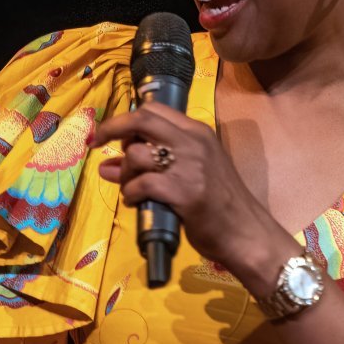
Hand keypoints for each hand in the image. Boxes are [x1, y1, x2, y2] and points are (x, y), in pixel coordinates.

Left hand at [93, 102, 284, 274]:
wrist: (246, 233)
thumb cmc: (221, 203)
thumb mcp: (193, 174)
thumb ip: (153, 165)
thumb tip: (106, 166)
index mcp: (198, 133)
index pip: (155, 110)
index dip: (125, 118)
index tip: (109, 133)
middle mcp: (193, 143)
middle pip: (141, 120)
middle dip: (112, 128)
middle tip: (97, 144)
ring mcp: (189, 167)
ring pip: (136, 154)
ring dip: (124, 172)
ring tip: (131, 188)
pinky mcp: (183, 192)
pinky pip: (142, 184)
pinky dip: (131, 193)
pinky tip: (137, 202)